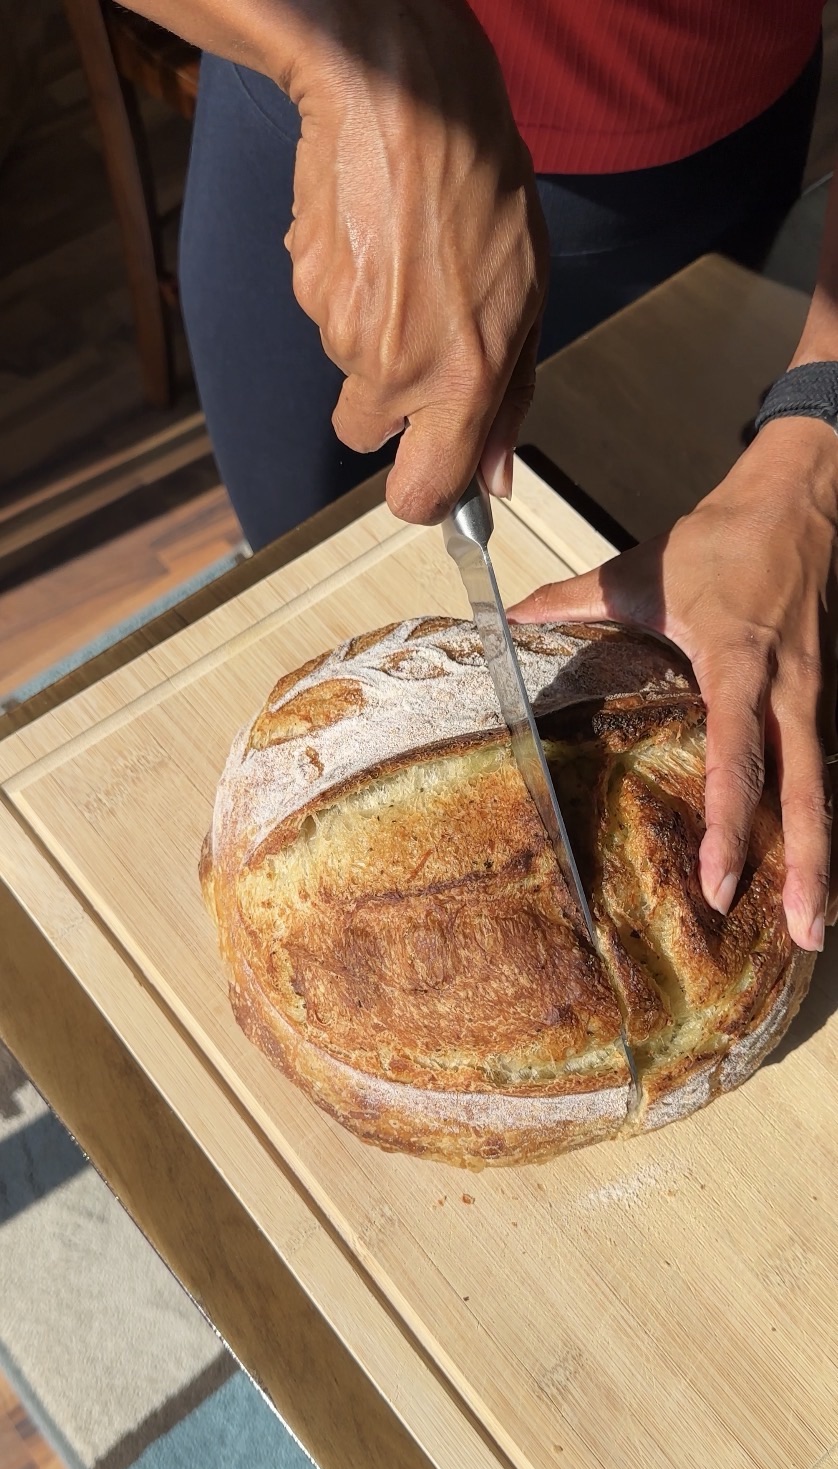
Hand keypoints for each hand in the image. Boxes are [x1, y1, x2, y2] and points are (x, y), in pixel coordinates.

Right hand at [279, 0, 547, 522]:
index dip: (422, 499)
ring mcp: (341, 330)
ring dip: (372, 331)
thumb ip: (510, 399)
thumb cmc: (484, 192)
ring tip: (406, 262)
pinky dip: (346, 289)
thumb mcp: (529, 299)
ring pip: (347, 366)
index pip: (421, 494)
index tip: (427, 484)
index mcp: (462, 378)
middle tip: (419, 334)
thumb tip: (494, 479)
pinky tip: (373, 240)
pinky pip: (324, 314)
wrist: (406, 99)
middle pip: (364, 434)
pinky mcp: (306, 289)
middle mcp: (394, 368)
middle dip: (386, 405)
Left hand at [508, 418, 837, 949]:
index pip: (736, 757)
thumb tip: (504, 619)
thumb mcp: (643, 569)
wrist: (801, 496)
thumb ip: (571, 600)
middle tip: (804, 932)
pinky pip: (829, 768)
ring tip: (816, 923)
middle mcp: (790, 689)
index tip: (720, 882)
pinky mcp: (830, 695)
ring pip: (826, 787)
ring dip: (824, 855)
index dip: (731, 825)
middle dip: (808, 865)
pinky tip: (816, 867)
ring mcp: (819, 695)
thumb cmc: (721, 537)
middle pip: (805, 791)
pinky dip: (821, 819)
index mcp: (739, 662)